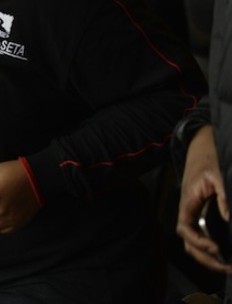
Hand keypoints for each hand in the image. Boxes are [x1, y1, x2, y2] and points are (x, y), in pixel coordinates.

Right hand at [176, 125, 231, 272]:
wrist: (201, 145)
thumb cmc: (207, 158)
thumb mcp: (217, 175)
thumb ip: (223, 197)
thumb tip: (229, 219)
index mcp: (188, 202)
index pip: (184, 229)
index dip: (198, 242)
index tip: (216, 249)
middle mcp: (188, 210)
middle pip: (187, 242)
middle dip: (205, 258)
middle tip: (227, 266)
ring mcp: (194, 212)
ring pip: (192, 241)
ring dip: (207, 256)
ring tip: (227, 265)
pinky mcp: (201, 212)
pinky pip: (200, 235)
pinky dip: (210, 248)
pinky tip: (225, 252)